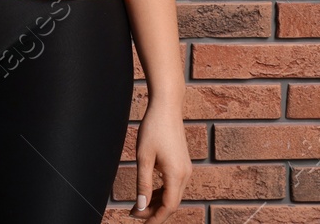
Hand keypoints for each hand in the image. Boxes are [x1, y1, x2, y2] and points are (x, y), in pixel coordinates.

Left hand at [131, 98, 190, 221]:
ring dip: (157, 203)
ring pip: (173, 195)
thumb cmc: (153, 128)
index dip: (155, 218)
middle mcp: (185, 174)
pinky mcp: (182, 164)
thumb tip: (140, 207)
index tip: (140, 223)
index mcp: (176, 174)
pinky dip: (161, 192)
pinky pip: (173, 185)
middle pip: (172, 203)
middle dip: (154, 212)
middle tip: (134, 213)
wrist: (167, 107)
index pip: (169, 206)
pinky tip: (148, 194)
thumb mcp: (144, 158)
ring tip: (138, 206)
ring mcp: (185, 169)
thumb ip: (142, 184)